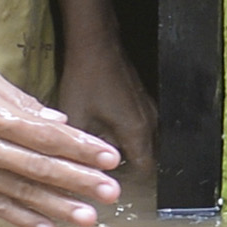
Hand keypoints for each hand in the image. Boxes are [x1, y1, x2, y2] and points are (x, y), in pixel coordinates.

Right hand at [0, 61, 123, 226]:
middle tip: (112, 192)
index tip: (110, 157)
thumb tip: (58, 122)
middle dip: (80, 181)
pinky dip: (22, 219)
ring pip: (21, 194)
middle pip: (40, 168)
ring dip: (58, 207)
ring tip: (89, 218)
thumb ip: (20, 101)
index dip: (82, 148)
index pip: (47, 136)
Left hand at [57, 33, 159, 177]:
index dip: (127, 181)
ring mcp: (150, 108)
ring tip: (101, 152)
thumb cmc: (85, 81)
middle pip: (148, 157)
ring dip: (128, 150)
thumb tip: (75, 173)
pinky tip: (105, 130)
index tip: (106, 182)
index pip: (145, 170)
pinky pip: (142, 127)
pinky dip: (128, 135)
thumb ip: (80, 150)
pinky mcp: (143, 99)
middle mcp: (151, 122)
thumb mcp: (76, 119)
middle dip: (127, 168)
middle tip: (102, 169)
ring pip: (145, 142)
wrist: (95, 43)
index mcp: (138, 131)